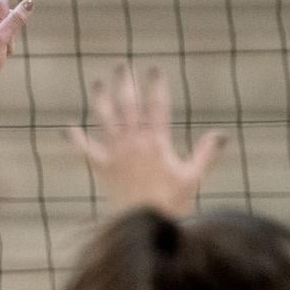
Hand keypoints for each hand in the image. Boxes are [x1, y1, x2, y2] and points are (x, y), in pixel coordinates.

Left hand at [0, 0, 33, 95]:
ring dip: (8, 41)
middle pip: (6, 15)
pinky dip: (7, 48)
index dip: (5, 19)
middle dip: (8, 31)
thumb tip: (29, 3)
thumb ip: (16, 19)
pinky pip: (6, 38)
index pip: (2, 3)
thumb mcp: (1, 37)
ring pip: (8, 28)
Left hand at [67, 65, 225, 217]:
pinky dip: (76, 139)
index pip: (157, 106)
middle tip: (122, 65)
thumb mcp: (192, 177)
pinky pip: (86, 150)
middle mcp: (133, 143)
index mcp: (157, 142)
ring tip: (98, 83)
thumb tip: (221, 134)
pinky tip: (68, 127)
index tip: (155, 69)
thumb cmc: (170, 202)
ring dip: (101, 100)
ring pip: (105, 120)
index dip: (156, 86)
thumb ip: (205, 153)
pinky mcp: (102, 167)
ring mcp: (115, 154)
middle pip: (128, 106)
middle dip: (125, 83)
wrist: (142, 223)